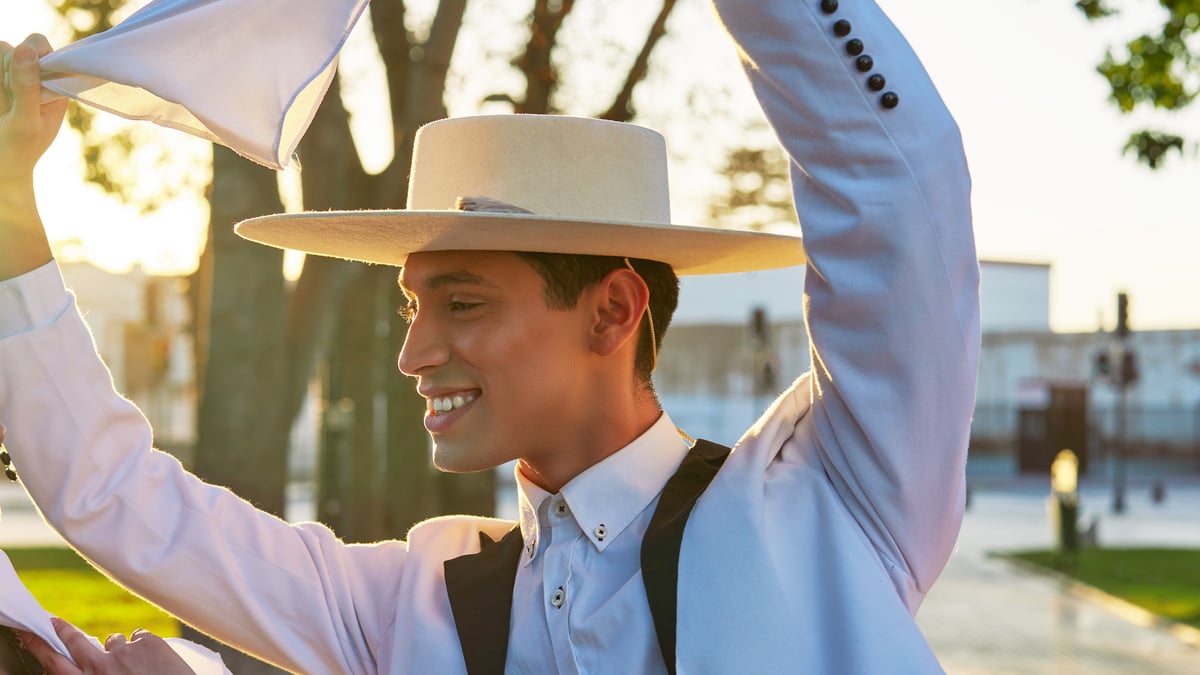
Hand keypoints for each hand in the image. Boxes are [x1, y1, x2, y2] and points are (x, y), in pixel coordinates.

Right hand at [0, 35, 66, 183]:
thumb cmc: (17, 150)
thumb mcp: (24, 122)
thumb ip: (27, 87)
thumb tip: (25, 49)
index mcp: (53, 84)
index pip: (40, 46)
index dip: (28, 55)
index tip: (22, 80)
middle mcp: (32, 77)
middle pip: (12, 49)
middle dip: (6, 71)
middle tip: (9, 103)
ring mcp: (9, 79)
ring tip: (3, 107)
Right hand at [21, 618, 194, 674]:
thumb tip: (90, 665)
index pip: (55, 663)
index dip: (41, 647)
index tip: (33, 634)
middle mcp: (101, 668)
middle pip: (75, 642)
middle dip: (62, 630)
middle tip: (53, 621)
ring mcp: (124, 651)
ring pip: (114, 640)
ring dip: (121, 650)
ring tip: (138, 666)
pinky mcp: (148, 641)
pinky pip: (139, 636)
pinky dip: (145, 647)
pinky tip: (156, 660)